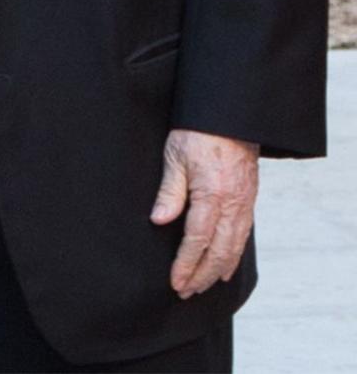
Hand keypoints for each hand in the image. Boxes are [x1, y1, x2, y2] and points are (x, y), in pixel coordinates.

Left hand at [150, 129, 259, 297]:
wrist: (230, 116)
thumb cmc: (197, 132)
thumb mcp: (175, 158)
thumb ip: (170, 192)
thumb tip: (159, 221)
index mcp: (213, 195)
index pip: (198, 240)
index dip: (186, 264)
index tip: (176, 282)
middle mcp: (233, 204)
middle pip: (219, 251)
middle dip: (202, 275)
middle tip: (186, 292)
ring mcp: (245, 203)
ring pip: (234, 247)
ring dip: (218, 270)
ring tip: (203, 286)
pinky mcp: (249, 200)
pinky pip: (243, 235)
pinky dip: (234, 254)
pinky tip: (225, 265)